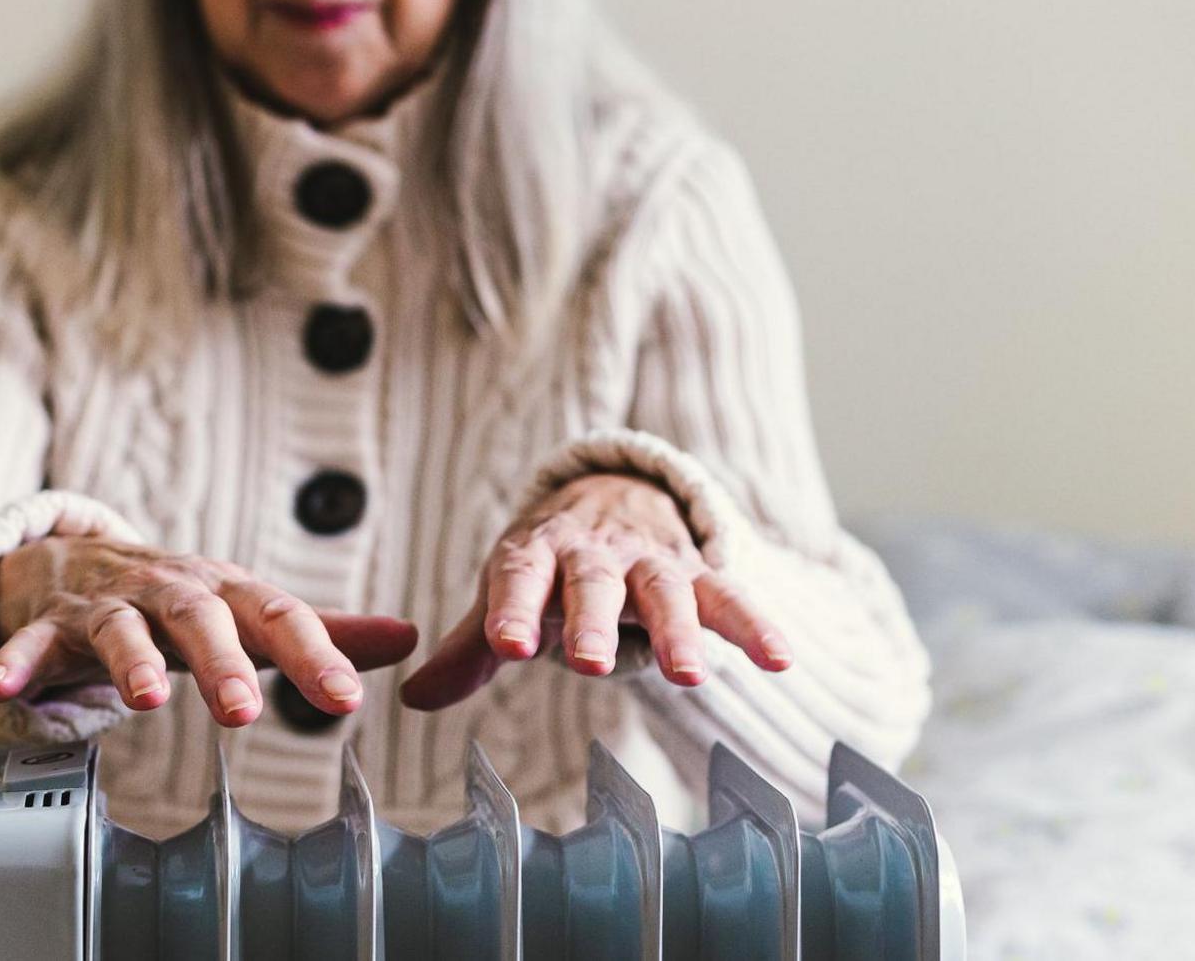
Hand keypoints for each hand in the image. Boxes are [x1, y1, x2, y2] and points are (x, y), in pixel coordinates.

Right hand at [0, 536, 417, 726]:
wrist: (77, 560)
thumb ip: (319, 632)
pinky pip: (30, 644)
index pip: (277, 616)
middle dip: (222, 661)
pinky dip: (16, 664)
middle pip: (199, 617)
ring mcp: (107, 605)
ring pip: (120, 628)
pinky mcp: (50, 624)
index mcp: (226, 591)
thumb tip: (408, 638)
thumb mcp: (247, 610)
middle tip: (244, 711)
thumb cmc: (178, 599)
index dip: (314, 656)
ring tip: (144, 701)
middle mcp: (169, 592)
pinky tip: (1, 692)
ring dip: (131, 662)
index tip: (345, 698)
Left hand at [399, 473, 790, 710]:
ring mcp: (649, 560)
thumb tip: (413, 699)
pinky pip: (730, 597)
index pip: (519, 577)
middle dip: (593, 622)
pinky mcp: (697, 572)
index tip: (506, 646)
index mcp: (535, 554)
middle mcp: (593, 553)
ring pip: (666, 590)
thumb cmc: (549, 564)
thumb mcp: (507, 593)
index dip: (512, 610)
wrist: (612, 496)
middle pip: (594, 584)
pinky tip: (781, 659)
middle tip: (589, 664)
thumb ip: (467, 649)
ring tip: (691, 677)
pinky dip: (756, 625)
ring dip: (679, 631)